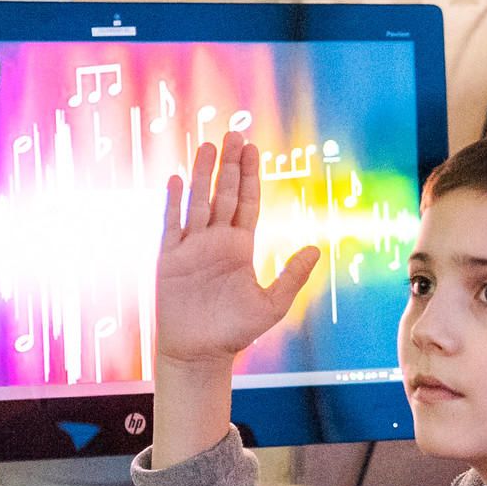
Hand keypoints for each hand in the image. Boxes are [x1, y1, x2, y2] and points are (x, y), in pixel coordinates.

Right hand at [156, 139, 320, 366]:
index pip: (247, 202)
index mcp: (240, 247)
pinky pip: (171, 224)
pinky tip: (175, 179)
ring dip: (202, 174)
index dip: (250, 175)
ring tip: (209, 145)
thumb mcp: (272, 304)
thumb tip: (317, 248)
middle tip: (234, 132)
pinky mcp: (169, 259)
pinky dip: (173, 202)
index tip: (252, 149)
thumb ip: (292, 276)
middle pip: (223, 193)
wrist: (199, 354)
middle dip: (230, 164)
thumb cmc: (235, 332)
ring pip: (198, 201)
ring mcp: (191, 248)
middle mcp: (216, 241)